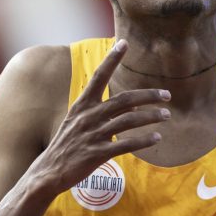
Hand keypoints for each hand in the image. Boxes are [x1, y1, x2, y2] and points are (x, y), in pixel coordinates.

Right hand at [35, 39, 170, 190]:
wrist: (48, 172)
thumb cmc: (67, 145)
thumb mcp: (76, 121)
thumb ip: (99, 110)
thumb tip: (129, 104)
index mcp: (82, 105)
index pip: (99, 76)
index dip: (111, 59)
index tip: (123, 43)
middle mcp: (88, 117)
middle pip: (124, 100)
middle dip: (148, 95)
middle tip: (167, 94)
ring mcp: (93, 135)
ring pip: (129, 121)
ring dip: (151, 117)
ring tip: (166, 115)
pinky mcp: (97, 154)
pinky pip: (126, 145)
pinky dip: (144, 140)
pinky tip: (157, 138)